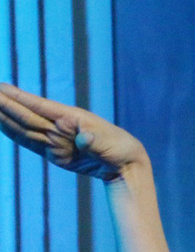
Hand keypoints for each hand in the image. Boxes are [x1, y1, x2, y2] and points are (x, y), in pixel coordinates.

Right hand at [0, 83, 147, 179]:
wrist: (125, 163)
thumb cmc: (120, 149)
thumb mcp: (110, 144)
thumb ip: (93, 140)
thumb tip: (84, 139)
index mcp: (71, 118)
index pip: (39, 106)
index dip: (18, 97)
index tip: (0, 87)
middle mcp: (60, 126)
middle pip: (25, 115)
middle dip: (4, 104)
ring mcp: (55, 140)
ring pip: (23, 127)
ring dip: (3, 117)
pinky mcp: (54, 154)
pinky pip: (29, 142)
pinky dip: (13, 133)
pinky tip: (1, 123)